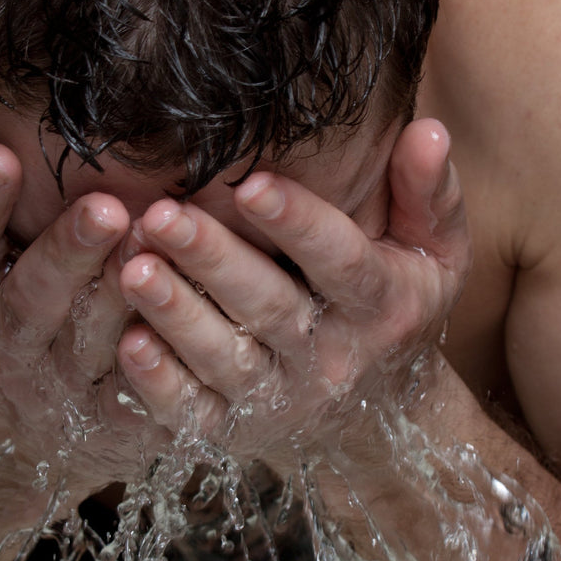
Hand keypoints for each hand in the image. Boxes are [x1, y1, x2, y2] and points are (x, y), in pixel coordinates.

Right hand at [0, 87, 163, 497]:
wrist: (14, 438)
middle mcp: (5, 346)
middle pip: (34, 298)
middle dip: (67, 253)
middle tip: (103, 207)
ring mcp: (60, 388)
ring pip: (94, 344)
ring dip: (125, 298)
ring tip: (155, 244)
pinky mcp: (111, 421)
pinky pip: (139, 397)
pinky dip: (160, 369)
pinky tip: (183, 325)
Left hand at [112, 119, 469, 467]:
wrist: (381, 419)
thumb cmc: (395, 306)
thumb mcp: (434, 253)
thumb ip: (430, 194)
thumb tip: (429, 132)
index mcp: (380, 306)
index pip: (342, 261)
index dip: (299, 223)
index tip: (254, 183)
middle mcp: (330, 358)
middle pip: (269, 307)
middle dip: (213, 260)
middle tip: (162, 215)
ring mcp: (279, 400)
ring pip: (225, 358)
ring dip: (176, 314)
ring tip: (133, 267)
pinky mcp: (235, 429)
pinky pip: (194, 413)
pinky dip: (158, 385)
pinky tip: (127, 343)